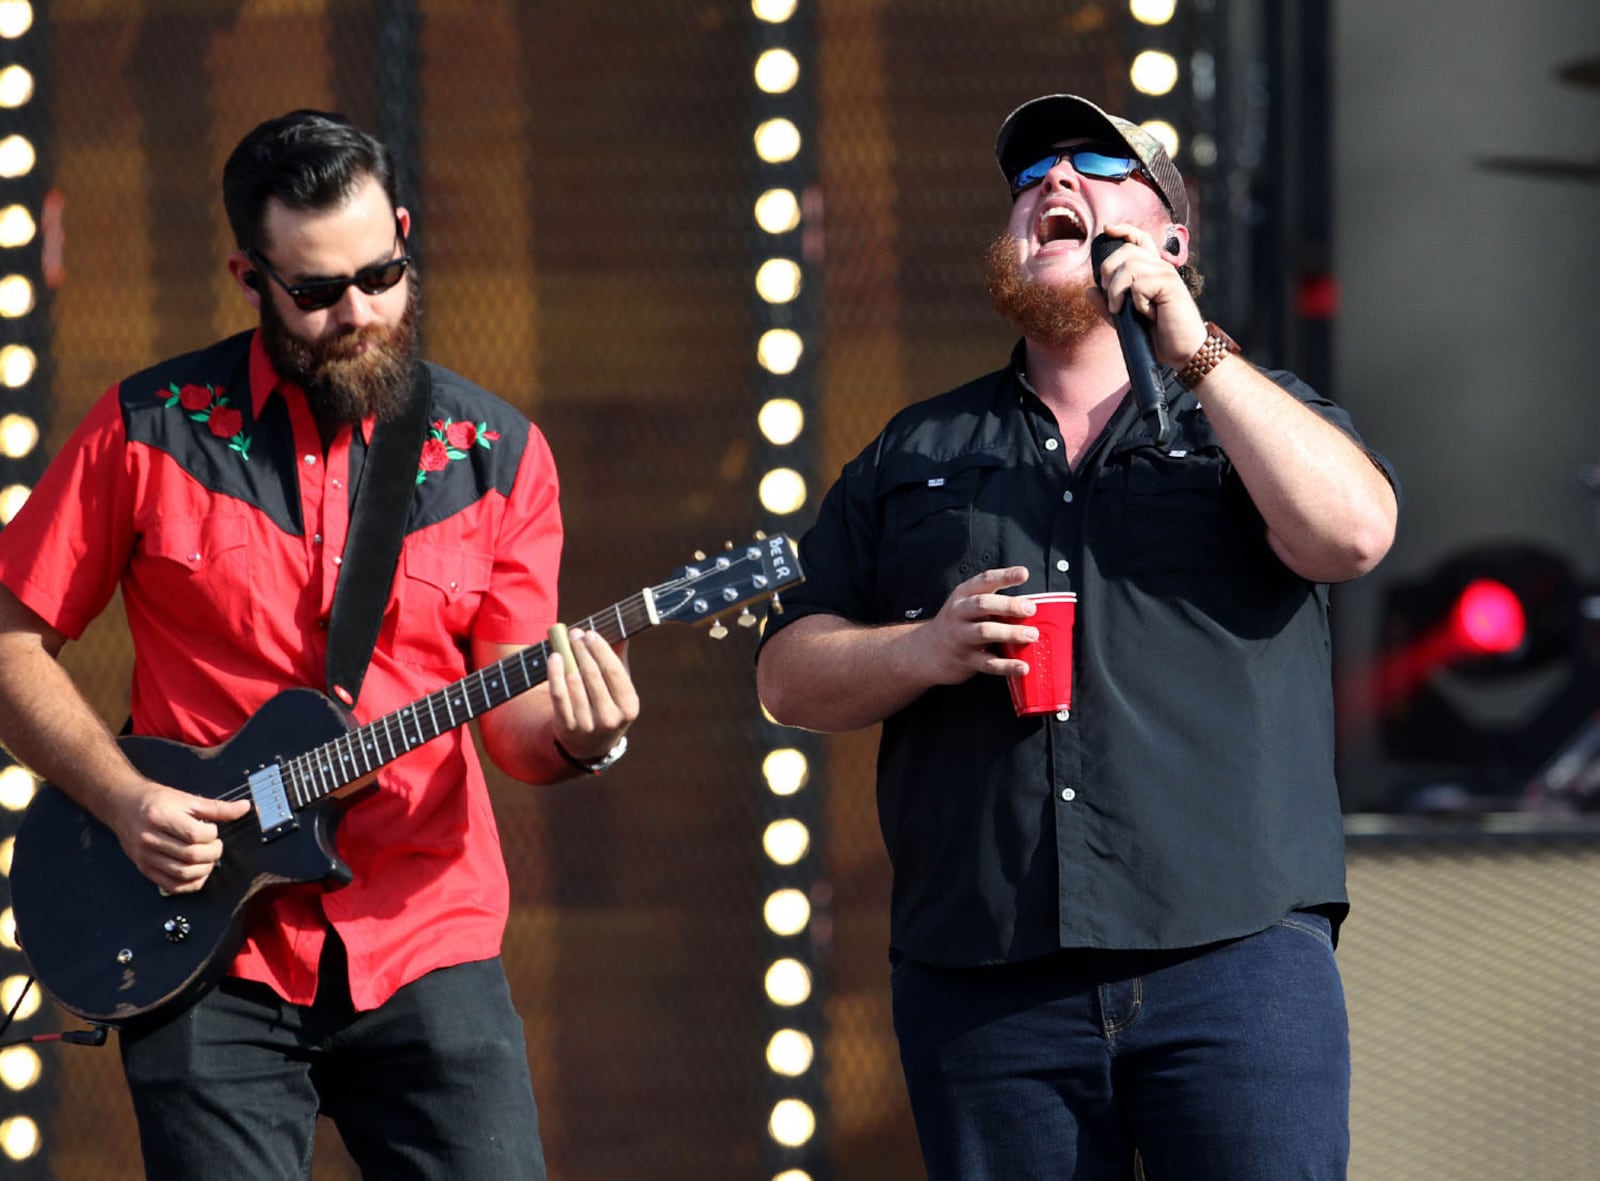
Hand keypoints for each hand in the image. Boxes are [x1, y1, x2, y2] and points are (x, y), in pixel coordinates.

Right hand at [109, 781, 251, 894]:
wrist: (124, 806)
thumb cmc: (155, 801)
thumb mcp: (187, 799)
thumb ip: (217, 807)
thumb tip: (243, 807)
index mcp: (160, 817)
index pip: (194, 834)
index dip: (211, 834)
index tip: (213, 830)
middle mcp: (149, 839)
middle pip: (190, 856)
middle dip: (212, 853)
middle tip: (215, 845)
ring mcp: (145, 856)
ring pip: (182, 874)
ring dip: (204, 870)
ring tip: (208, 858)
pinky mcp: (144, 868)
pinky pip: (171, 886)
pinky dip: (190, 884)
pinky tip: (198, 873)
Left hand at [546, 628, 639, 760]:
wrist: (590, 745)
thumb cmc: (608, 705)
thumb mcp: (620, 689)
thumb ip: (619, 660)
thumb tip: (622, 630)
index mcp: (629, 706)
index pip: (614, 671)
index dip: (600, 650)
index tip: (590, 634)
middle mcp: (611, 718)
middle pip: (593, 675)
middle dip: (582, 650)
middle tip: (574, 633)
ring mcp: (588, 725)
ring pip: (574, 683)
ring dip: (567, 658)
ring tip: (563, 643)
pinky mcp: (568, 726)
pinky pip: (558, 695)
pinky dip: (555, 673)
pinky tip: (554, 658)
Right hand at [914, 566, 1039, 685]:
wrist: (928, 650)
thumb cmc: (958, 624)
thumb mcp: (968, 605)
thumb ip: (993, 601)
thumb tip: (1030, 604)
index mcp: (964, 595)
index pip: (984, 580)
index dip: (1004, 576)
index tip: (1023, 574)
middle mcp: (960, 613)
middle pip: (982, 604)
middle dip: (1008, 605)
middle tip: (1030, 609)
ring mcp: (961, 637)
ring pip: (984, 632)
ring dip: (1010, 632)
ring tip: (1031, 635)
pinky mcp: (965, 659)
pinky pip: (987, 663)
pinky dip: (1006, 665)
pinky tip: (1022, 667)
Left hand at [1093, 224, 1207, 368]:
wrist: (1180, 352)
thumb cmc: (1157, 335)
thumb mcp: (1124, 319)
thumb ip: (1107, 304)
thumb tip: (1088, 290)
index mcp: (1151, 270)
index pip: (1140, 239)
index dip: (1124, 230)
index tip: (1107, 230)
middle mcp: (1160, 267)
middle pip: (1126, 251)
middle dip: (1107, 273)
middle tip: (1110, 299)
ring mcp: (1167, 275)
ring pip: (1129, 266)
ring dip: (1116, 291)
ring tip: (1121, 310)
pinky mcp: (1170, 286)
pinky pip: (1140, 285)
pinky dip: (1136, 302)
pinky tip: (1146, 314)